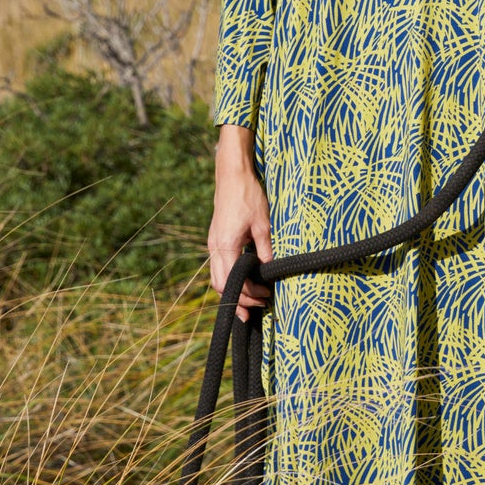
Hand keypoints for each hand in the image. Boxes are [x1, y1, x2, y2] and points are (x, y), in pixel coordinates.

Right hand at [209, 127, 272, 320]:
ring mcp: (212, 243)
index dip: (248, 295)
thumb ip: (266, 249)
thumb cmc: (248, 196)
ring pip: (216, 277)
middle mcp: (214, 247)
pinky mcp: (215, 239)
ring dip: (231, 290)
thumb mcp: (263, 224)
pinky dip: (228, 278)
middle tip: (256, 309)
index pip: (232, 282)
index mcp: (225, 245)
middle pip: (219, 285)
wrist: (232, 174)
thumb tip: (271, 271)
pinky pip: (218, 266)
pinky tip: (242, 280)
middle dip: (237, 300)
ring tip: (249, 300)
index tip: (266, 296)